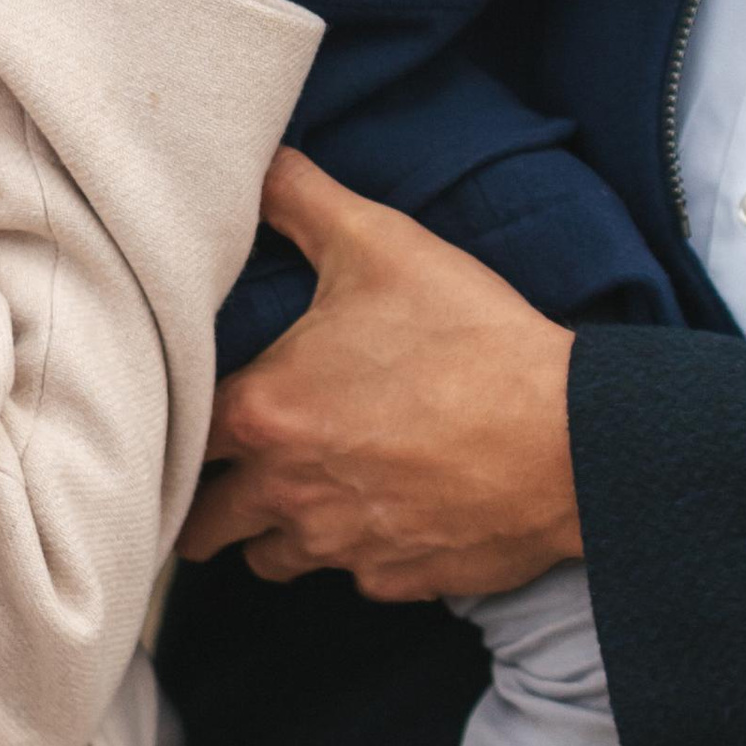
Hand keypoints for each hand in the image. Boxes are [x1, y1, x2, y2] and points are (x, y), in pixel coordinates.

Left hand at [180, 151, 580, 598]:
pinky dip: (356, 552)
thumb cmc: (469, 339)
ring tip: (299, 495)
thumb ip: (303, 201)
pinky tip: (382, 513)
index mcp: (264, 414)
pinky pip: (352, 576)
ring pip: (270, 562)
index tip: (189, 420)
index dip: (179, 426)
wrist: (566, 439)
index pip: (178, 439)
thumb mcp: (383, 245)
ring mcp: (341, 548)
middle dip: (208, 503)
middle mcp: (287, 493)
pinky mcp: (395, 581)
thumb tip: (262, 164)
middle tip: (226, 475)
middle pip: (204, 525)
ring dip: (273, 534)